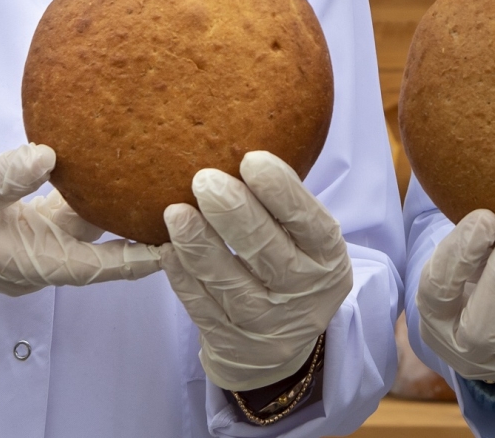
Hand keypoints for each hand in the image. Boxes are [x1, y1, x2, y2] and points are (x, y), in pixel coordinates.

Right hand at [0, 143, 163, 296]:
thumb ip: (8, 174)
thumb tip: (50, 156)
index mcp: (26, 262)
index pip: (92, 267)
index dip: (133, 261)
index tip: (174, 249)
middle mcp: (40, 259)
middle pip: (101, 253)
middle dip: (140, 236)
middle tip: (187, 211)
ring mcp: (39, 244)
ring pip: (91, 230)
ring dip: (122, 213)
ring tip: (166, 188)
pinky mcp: (36, 225)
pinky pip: (75, 215)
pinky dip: (97, 197)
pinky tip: (123, 172)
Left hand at [162, 151, 353, 392]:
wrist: (277, 345)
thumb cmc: (288, 266)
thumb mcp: (306, 240)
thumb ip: (284, 205)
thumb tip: (239, 148)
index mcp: (328, 256)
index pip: (308, 220)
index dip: (281, 191)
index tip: (251, 159)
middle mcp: (303, 291)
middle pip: (266, 250)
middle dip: (234, 212)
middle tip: (204, 180)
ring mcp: (266, 322)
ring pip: (229, 282)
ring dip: (200, 244)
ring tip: (175, 213)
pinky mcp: (230, 341)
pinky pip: (202, 307)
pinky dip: (183, 277)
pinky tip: (167, 250)